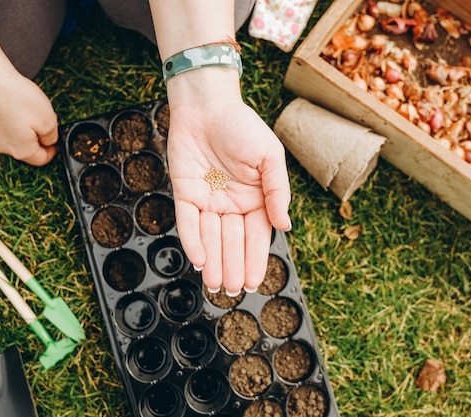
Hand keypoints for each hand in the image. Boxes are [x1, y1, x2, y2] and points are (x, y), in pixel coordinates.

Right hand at [0, 70, 58, 165]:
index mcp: (21, 150)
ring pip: (11, 136)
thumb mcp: (49, 120)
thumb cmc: (18, 98)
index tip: (55, 144)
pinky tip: (11, 104)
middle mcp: (2, 147)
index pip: (41, 160)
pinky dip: (7, 118)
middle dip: (36, 138)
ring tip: (25, 109)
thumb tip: (49, 141)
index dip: (51, 151)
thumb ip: (52, 136)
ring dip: (21, 128)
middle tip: (41, 121)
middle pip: (25, 149)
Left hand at [167, 89, 291, 294]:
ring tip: (216, 285)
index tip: (255, 282)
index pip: (256, 236)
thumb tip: (285, 226)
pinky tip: (200, 260)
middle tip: (232, 290)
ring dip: (213, 261)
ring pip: (211, 237)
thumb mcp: (270, 157)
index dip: (255, 259)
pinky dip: (193, 241)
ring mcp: (208, 200)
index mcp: (255, 198)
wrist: (207, 105)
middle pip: (233, 241)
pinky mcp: (185, 193)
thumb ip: (278, 191)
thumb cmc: (242, 127)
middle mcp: (231, 204)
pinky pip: (189, 222)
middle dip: (233, 266)